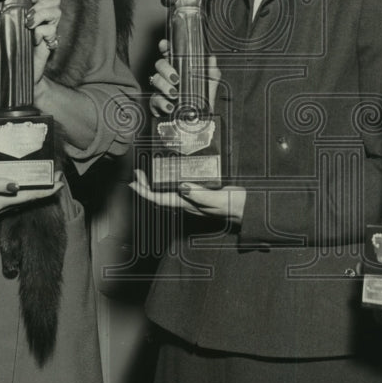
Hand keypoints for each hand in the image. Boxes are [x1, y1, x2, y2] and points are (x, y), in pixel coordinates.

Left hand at [0, 0, 61, 83]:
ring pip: (57, 12)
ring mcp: (49, 30)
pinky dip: (41, 31)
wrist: (18, 73)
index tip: (30, 0)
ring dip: (42, 14)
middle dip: (43, 3)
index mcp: (34, 13)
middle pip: (55, 0)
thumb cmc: (11, 51)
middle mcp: (44, 19)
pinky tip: (33, 39)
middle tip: (30, 12)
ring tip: (30, 23)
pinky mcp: (51, 42)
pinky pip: (51, 30)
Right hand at [0, 160, 63, 214]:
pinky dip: (26, 190)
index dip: (45, 190)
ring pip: (22, 198)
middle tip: (60, 177)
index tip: (59, 182)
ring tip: (50, 180)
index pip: (28, 197)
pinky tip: (30, 183)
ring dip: (37, 190)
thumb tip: (16, 186)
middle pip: (28, 199)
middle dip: (45, 190)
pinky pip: (14, 196)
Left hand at [129, 170, 244, 221]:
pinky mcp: (199, 194)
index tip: (134, 182)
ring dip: (155, 183)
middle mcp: (188, 203)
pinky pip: (178, 188)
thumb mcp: (218, 199)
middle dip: (145, 186)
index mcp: (189, 204)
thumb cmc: (235, 205)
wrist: (247, 209)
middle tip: (136, 173)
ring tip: (146, 173)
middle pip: (160, 196)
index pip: (160, 199)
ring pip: (167, 193)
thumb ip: (200, 194)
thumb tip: (181, 187)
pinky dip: (169, 180)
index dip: (145, 192)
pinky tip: (169, 174)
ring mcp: (193, 199)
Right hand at [148, 38, 219, 116]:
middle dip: (166, 69)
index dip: (165, 47)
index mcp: (180, 69)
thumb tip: (212, 59)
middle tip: (176, 79)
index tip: (164, 45)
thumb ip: (211, 71)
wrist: (197, 121)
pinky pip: (154, 99)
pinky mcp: (157, 103)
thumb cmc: (201, 99)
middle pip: (160, 64)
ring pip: (155, 80)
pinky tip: (170, 106)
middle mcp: (169, 77)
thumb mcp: (210, 84)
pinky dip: (162, 103)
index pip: (170, 54)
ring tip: (175, 94)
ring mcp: (161, 89)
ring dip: (164, 86)